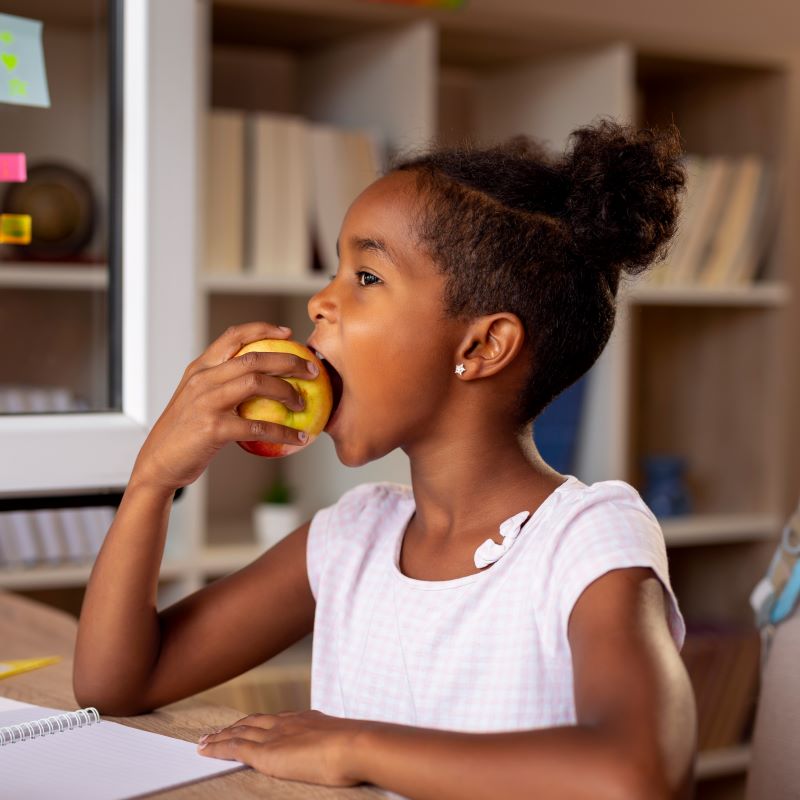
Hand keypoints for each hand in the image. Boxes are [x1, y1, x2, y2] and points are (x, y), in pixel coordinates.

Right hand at [130, 322, 316, 492]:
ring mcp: (207, 402)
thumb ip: (221, 385)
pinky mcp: (214, 428)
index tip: (288, 333)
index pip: (233, 337)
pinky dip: (283, 432)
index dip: (263, 330)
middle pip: (254, 357)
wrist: (158, 463)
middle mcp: (202, 379)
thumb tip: (263, 381)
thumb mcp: (196, 399)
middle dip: (289, 360)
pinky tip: (298, 439)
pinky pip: (258, 427)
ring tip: (303, 404)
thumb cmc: (184, 433)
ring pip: (256, 383)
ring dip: (287, 391)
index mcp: (200, 369)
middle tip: (312, 370)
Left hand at [197, 710, 370, 786]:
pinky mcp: (265, 753)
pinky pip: (233, 748)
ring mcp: (275, 735)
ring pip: (239, 732)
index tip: (250, 724)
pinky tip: (205, 749)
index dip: (259, 722)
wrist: (354, 745)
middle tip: (218, 730)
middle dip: (234, 726)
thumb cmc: (358, 749)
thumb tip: (345, 751)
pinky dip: (216, 746)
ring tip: (205, 740)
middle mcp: (287, 722)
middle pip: (253, 722)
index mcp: (307, 720)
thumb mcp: (346, 742)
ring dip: (220, 735)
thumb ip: (337, 745)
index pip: (276, 719)